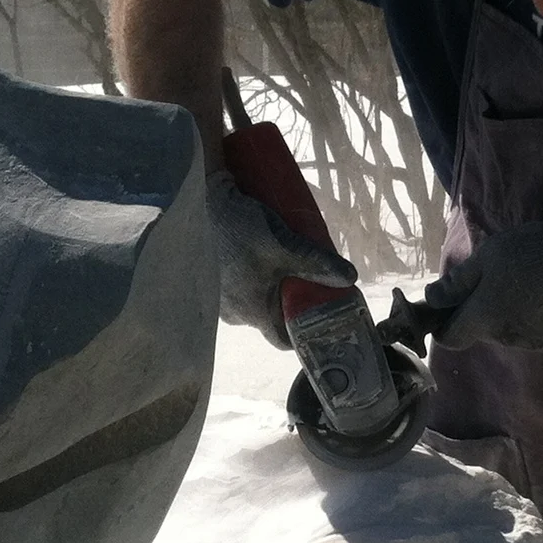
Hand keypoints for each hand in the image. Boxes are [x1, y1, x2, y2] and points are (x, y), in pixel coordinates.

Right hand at [207, 172, 357, 348]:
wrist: (194, 202)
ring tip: (282, 256)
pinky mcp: (207, 275)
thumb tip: (349, 278)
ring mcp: (216, 296)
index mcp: (252, 313)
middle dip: (288, 297)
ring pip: (251, 296)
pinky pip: (234, 281)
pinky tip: (255, 249)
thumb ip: (318, 263)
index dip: (303, 331)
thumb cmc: (238, 230)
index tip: (319, 314)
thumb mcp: (286, 245)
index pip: (283, 340)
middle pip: (269, 314)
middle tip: (305, 274)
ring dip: (266, 281)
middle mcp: (231, 312)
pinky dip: (247, 271)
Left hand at [423, 218, 542, 351]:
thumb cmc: (535, 251)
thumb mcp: (489, 255)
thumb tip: (430, 299)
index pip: (450, 339)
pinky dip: (530, 319)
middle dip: (479, 312)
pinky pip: (529, 333)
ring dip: (505, 315)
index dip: (443, 325)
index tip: (448, 307)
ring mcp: (531, 342)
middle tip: (494, 280)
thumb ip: (457, 282)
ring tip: (523, 284)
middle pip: (480, 332)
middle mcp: (504, 338)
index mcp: (484, 317)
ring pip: (505, 332)